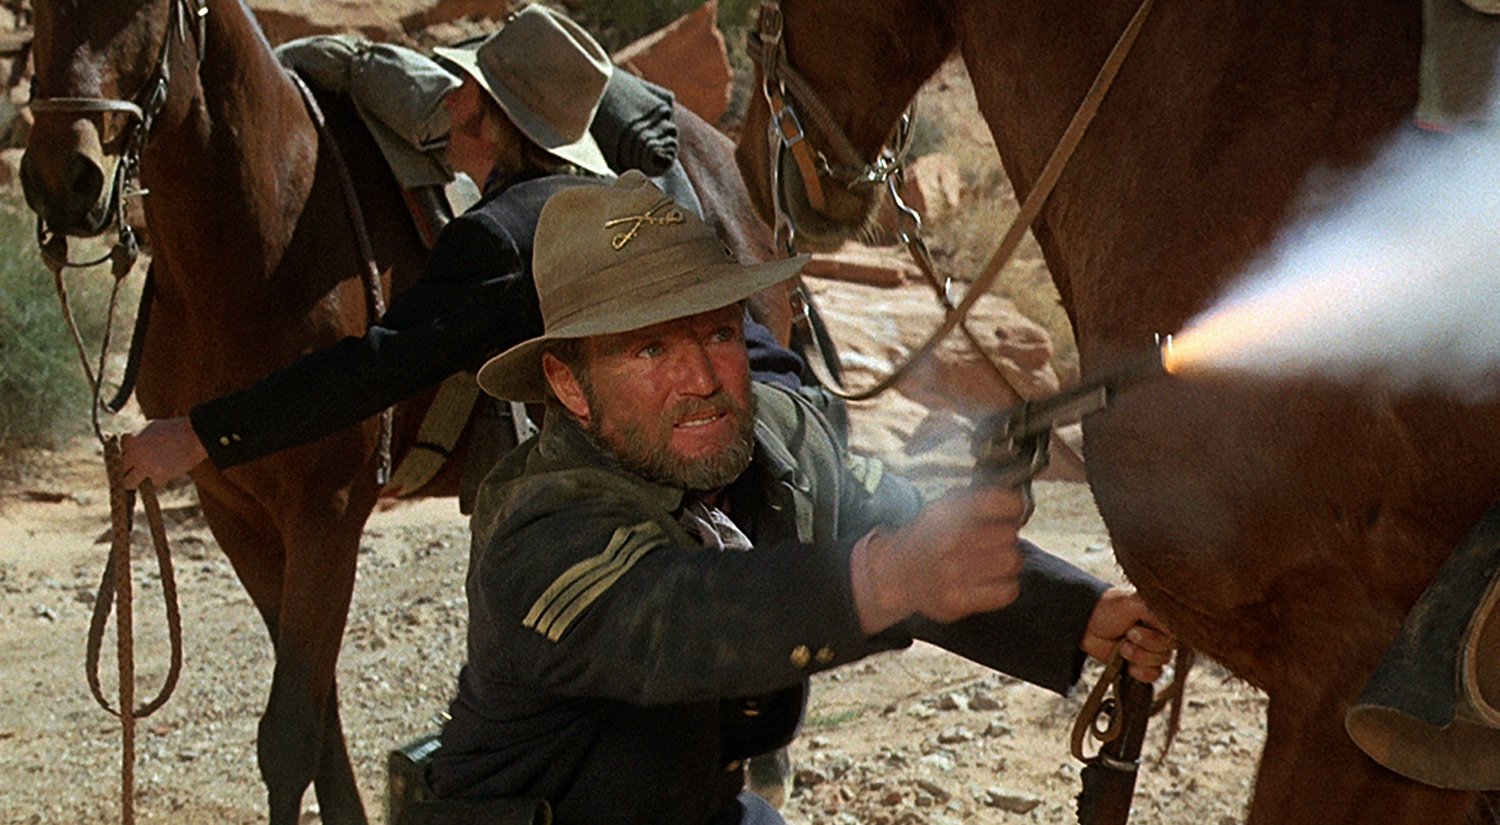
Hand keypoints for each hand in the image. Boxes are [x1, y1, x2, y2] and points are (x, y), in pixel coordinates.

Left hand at [120, 417, 207, 489]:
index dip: (125, 459)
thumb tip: (130, 448)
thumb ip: (138, 438)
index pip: (117, 455)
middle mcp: (133, 452)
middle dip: (126, 472)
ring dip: (136, 482)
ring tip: (145, 479)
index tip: (131, 462)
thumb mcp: (151, 427)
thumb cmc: (176, 429)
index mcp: (130, 438)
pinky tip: (166, 472)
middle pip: (119, 470)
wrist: (196, 435)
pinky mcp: (157, 475)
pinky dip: (158, 481)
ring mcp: (144, 465)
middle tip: (134, 474)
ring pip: (129, 483)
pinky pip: (151, 484)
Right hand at [852, 484, 1027, 633]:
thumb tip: (1019, 503)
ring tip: (994, 560)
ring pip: (1012, 562)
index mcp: (946, 513)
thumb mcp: (942, 508)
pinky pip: (1007, 591)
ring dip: (1008, 560)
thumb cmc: (927, 538)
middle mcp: (949, 541)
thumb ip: (977, 500)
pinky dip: (1006, 585)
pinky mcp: (957, 602)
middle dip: (1006, 536)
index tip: (1010, 512)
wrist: (895, 575)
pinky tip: (993, 581)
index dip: (1012, 507)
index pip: (1003, 503)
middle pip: (1009, 534)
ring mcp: (952, 574)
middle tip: (995, 541)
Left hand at [1080, 587, 1175, 681]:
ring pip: (1161, 662)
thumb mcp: (1134, 602)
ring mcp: (1151, 650)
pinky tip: (1128, 664)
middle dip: (1148, 644)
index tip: (1141, 627)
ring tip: (1123, 647)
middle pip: (1169, 649)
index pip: (1178, 631)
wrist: (1084, 624)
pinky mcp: (1141, 665)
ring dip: (1140, 656)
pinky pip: (1153, 676)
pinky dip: (1141, 672)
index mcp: (1163, 616)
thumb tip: (1176, 624)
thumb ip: (1157, 610)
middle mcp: (1160, 633)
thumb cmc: (1109, 608)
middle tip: (1129, 633)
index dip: (1162, 634)